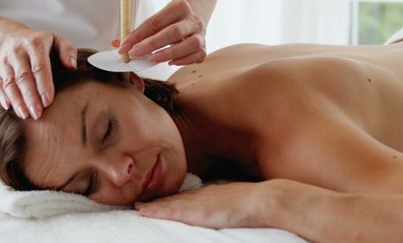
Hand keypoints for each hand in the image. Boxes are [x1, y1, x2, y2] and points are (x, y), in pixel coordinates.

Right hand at [0, 28, 76, 119]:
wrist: (12, 37)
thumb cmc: (40, 43)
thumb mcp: (57, 40)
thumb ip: (67, 50)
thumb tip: (71, 66)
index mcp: (35, 44)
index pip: (39, 67)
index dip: (43, 85)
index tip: (48, 101)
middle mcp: (17, 52)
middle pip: (23, 77)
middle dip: (30, 97)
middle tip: (37, 113)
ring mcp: (5, 62)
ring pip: (9, 83)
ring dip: (17, 100)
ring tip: (25, 114)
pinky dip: (2, 96)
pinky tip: (9, 107)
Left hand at [118, 0, 206, 65]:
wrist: (193, 17)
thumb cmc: (169, 21)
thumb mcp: (155, 20)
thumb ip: (137, 32)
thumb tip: (116, 44)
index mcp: (178, 6)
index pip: (155, 22)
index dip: (137, 35)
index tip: (123, 47)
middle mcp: (193, 19)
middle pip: (173, 32)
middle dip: (151, 45)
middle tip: (134, 54)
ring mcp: (201, 33)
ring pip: (190, 45)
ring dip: (169, 54)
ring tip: (152, 60)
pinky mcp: (205, 46)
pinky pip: (198, 56)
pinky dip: (184, 61)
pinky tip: (170, 63)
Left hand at [135, 182, 269, 228]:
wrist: (264, 200)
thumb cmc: (257, 201)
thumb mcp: (238, 197)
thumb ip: (227, 200)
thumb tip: (224, 204)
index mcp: (212, 191)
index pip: (188, 196)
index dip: (173, 198)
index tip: (160, 200)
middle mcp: (202, 193)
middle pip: (175, 198)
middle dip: (159, 200)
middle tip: (139, 202)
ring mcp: (198, 201)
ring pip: (170, 203)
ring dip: (153, 206)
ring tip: (138, 208)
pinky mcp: (197, 211)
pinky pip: (171, 211)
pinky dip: (157, 211)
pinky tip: (144, 212)